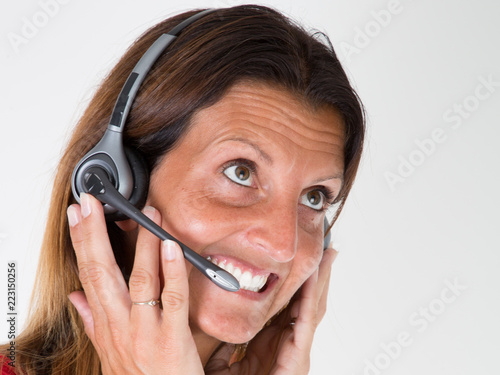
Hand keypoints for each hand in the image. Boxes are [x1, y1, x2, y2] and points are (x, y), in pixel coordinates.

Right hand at [67, 193, 203, 373]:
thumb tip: (77, 298)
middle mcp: (121, 325)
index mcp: (107, 323)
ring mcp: (145, 331)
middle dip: (92, 235)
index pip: (87, 275)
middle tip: (90, 203)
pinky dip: (171, 270)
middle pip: (101, 273)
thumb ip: (94, 322)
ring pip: (139, 280)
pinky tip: (170, 246)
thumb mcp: (108, 352)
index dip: (80, 242)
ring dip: (142, 244)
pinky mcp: (171, 339)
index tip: (77, 215)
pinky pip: (172, 299)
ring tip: (147, 214)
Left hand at [205, 246, 337, 374]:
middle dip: (316, 276)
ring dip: (320, 280)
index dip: (296, 282)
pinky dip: (311, 297)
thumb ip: (226, 341)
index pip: (289, 306)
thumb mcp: (221, 361)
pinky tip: (313, 277)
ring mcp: (296, 354)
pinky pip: (306, 322)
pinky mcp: (297, 361)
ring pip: (313, 308)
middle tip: (324, 248)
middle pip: (307, 303)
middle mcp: (289, 347)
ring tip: (327, 255)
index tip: (300, 259)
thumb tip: (219, 318)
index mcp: (271, 345)